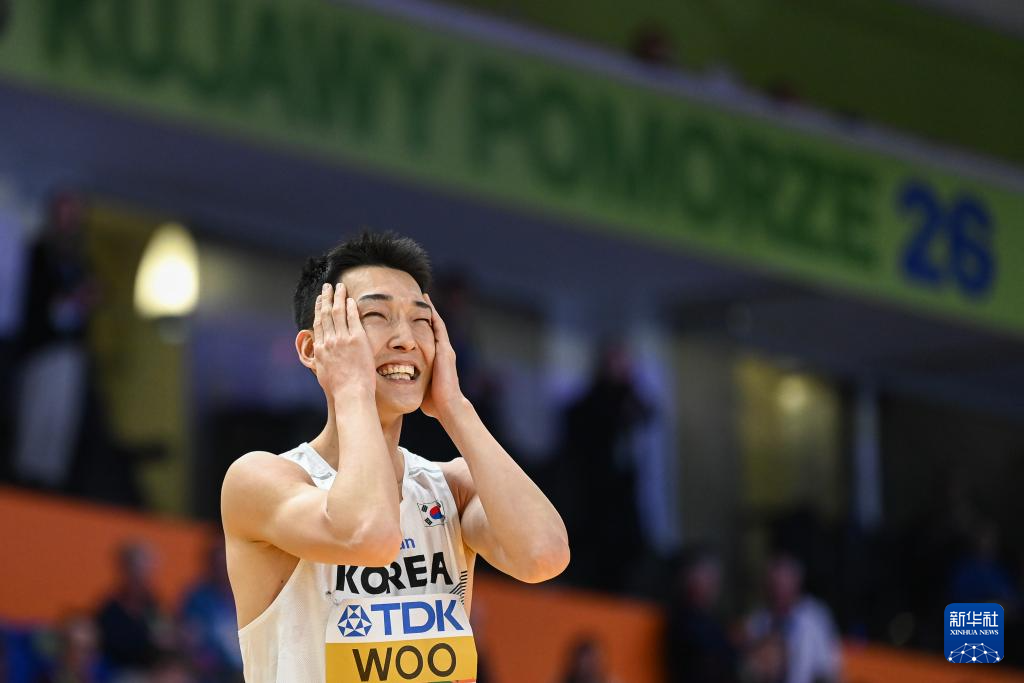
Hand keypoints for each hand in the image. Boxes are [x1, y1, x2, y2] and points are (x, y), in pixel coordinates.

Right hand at [312, 282, 376, 396]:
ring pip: (338, 312)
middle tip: (326, 287)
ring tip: (339, 286)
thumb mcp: (323, 375)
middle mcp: (329, 341)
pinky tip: (350, 299)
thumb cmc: (339, 390)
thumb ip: (322, 364)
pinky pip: (352, 318)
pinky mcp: (356, 339)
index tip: (319, 301)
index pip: (318, 324)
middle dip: (326, 298)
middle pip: (325, 314)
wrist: (350, 393)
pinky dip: (350, 307)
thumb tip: (320, 361)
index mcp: (320, 350)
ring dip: (338, 297)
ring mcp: (342, 339)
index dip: (318, 310)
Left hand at [420, 293, 465, 419]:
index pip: (429, 339)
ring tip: (425, 297)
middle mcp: (443, 352)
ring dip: (431, 311)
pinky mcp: (445, 350)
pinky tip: (428, 304)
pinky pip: (438, 327)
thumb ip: (414, 383)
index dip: (423, 327)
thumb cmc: (434, 403)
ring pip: (437, 324)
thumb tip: (401, 387)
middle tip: (420, 299)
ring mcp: (445, 350)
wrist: (448, 406)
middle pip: (434, 328)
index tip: (414, 316)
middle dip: (428, 314)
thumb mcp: (421, 388)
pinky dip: (434, 315)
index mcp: (437, 360)